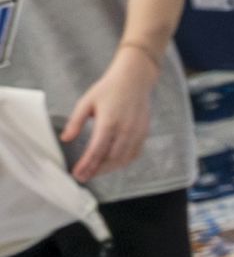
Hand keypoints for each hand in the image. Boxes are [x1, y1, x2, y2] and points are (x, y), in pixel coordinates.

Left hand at [59, 46, 153, 183]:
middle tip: (83, 177)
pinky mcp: (144, 133)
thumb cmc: (109, 89)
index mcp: (109, 122)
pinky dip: (123, 162)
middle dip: (96, 170)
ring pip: (124, 159)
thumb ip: (76, 122)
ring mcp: (137, 133)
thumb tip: (66, 139)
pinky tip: (113, 164)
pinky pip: (134, 154)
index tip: (76, 173)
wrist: (134, 80)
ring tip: (96, 173)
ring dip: (110, 169)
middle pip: (111, 159)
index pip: (96, 150)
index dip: (86, 164)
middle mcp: (125, 130)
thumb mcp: (86, 102)